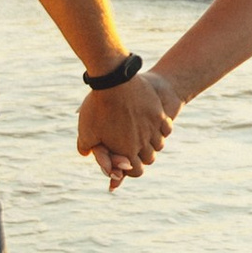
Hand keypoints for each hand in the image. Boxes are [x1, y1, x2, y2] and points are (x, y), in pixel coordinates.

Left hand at [79, 73, 179, 188]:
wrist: (113, 81)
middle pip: (150, 158)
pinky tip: (154, 124)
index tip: (126, 162)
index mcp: (126, 151)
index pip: (136, 171)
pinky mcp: (159, 114)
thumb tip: (86, 154)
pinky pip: (167, 128)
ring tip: (144, 136)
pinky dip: (162, 129)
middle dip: (142, 156)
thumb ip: (85, 146)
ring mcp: (153, 128)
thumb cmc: (97, 107)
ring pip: (159, 144)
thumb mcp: (85, 130)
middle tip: (135, 148)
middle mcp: (143, 142)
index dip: (131, 169)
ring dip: (152, 143)